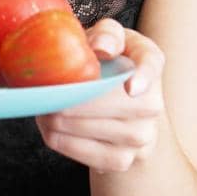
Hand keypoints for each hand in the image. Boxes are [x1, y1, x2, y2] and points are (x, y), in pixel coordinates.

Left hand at [35, 18, 164, 173]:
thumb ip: (106, 34)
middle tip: (43, 95)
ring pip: (95, 131)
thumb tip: (101, 50)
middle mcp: (153, 103)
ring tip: (44, 110)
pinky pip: (91, 156)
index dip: (143, 77)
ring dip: (59, 122)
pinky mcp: (126, 160)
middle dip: (69, 100)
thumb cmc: (106, 62)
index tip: (131, 88)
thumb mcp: (106, 37)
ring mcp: (143, 136)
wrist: (115, 108)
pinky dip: (65, 143)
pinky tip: (53, 131)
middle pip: (108, 104)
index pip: (151, 65)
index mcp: (150, 60)